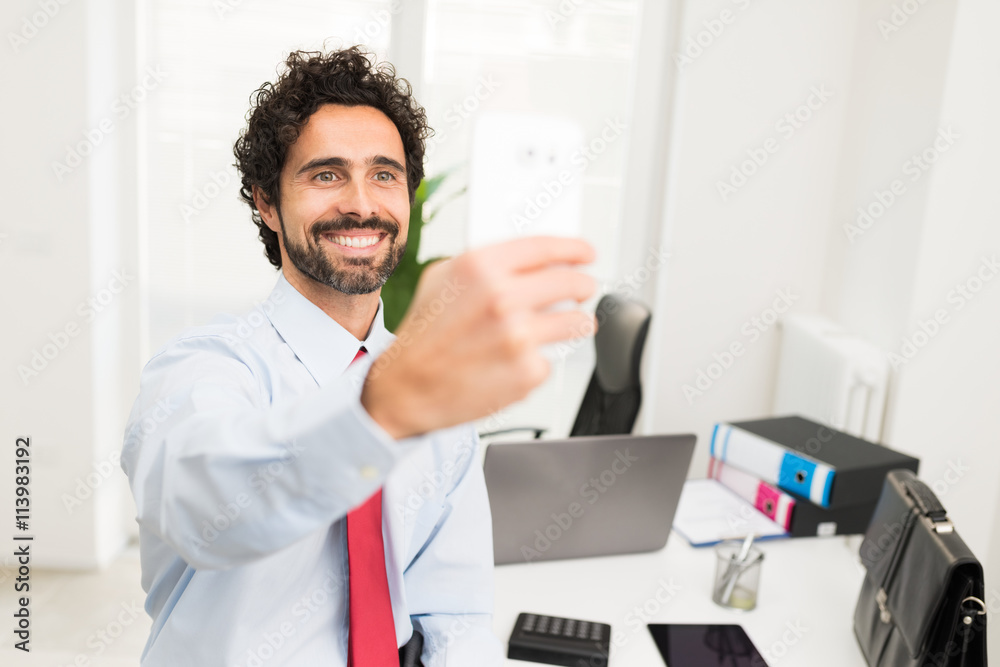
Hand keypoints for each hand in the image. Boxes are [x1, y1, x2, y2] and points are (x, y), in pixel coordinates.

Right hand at [361, 236, 596, 438]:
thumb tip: (529, 260)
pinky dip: (538, 361)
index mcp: (480, 267)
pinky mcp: (527, 371)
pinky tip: (513, 363)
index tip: (586, 254)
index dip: (574, 249)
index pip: (546, 247)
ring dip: (575, 323)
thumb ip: (487, 265)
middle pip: (570, 282)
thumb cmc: (422, 336)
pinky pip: (550, 359)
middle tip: (583, 291)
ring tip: (561, 326)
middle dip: (583, 286)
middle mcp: (502, 297)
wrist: (406, 388)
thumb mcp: (443, 279)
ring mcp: (518, 336)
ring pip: (575, 322)